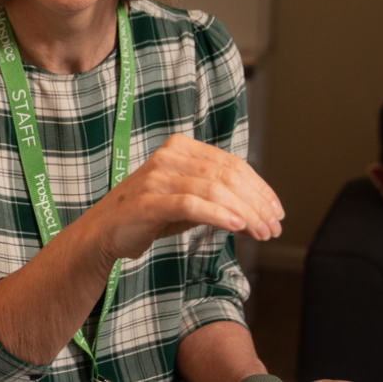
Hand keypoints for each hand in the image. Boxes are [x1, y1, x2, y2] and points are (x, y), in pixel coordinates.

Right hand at [81, 133, 283, 260]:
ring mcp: (157, 178)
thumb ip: (220, 199)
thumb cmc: (150, 215)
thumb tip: (261, 213)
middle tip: (273, 228)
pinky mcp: (148, 202)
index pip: (232, 164)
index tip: (277, 212)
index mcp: (181, 148)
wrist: (104, 230)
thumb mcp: (189, 201)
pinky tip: (237, 226)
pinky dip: (218, 215)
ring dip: (245, 213)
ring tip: (262, 234)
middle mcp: (169, 157)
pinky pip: (190, 204)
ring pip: (213, 190)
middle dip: (257, 204)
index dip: (260, 188)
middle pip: (227, 176)